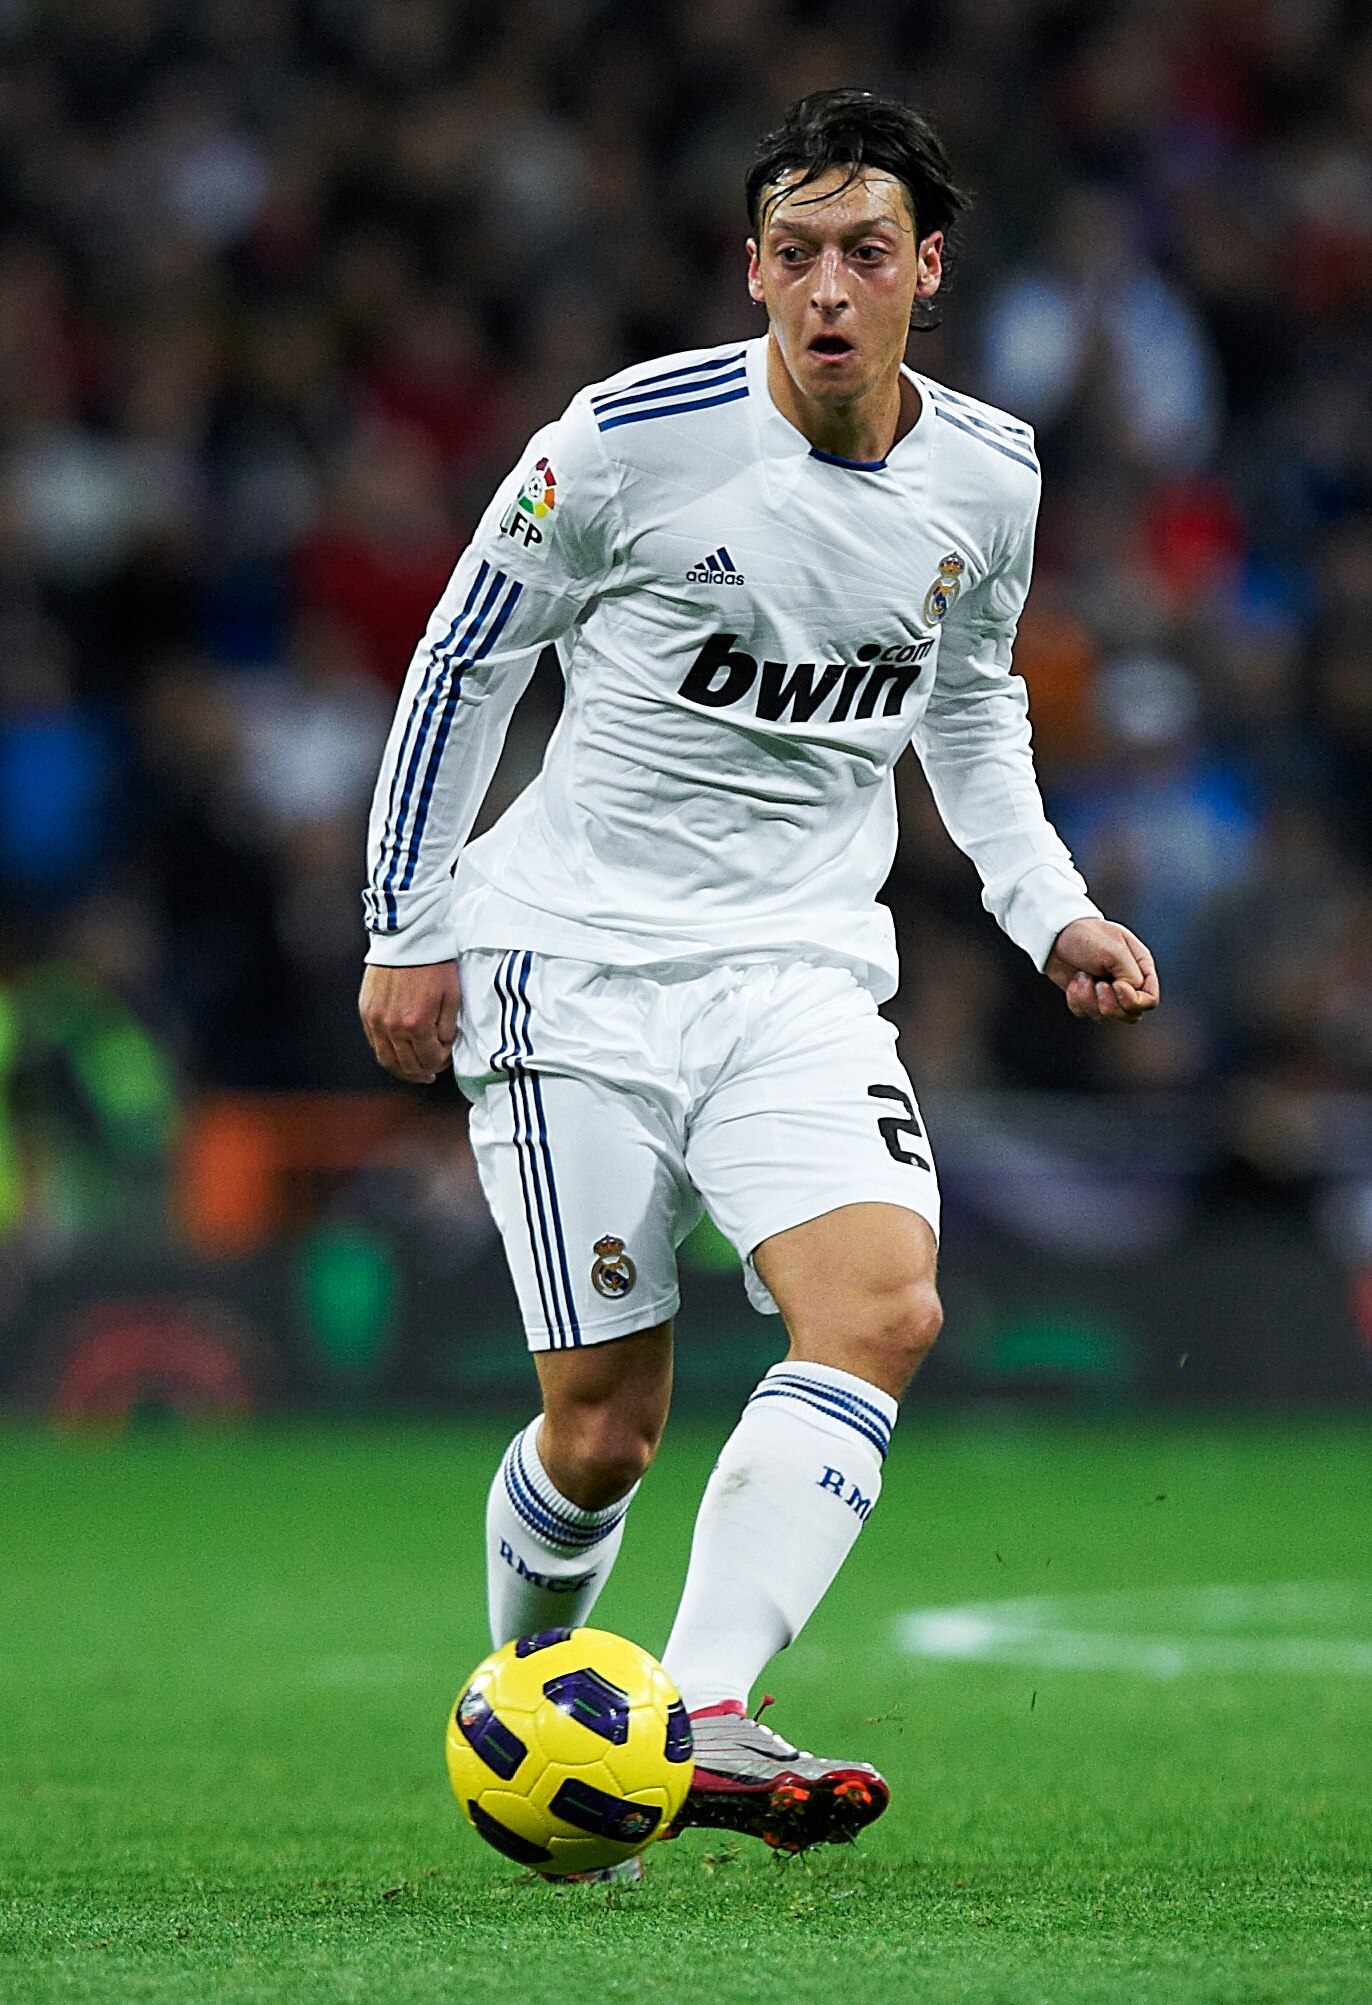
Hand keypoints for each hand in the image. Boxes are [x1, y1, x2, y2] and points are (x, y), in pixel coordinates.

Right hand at [358, 960, 460, 1082]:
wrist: (408, 938)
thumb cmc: (434, 964)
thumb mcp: (452, 997)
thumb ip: (447, 1028)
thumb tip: (443, 1046)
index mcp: (417, 1024)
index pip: (429, 1060)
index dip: (441, 1063)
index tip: (447, 1056)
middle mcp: (392, 1027)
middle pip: (407, 1066)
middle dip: (423, 1071)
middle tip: (432, 1071)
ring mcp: (376, 1020)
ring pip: (386, 1059)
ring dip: (402, 1069)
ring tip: (414, 1069)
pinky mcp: (366, 1011)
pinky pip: (374, 1042)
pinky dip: (387, 1052)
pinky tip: (398, 1051)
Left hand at [1045, 918, 1159, 1024]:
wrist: (1055, 935)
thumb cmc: (1087, 936)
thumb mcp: (1115, 951)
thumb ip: (1131, 976)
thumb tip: (1130, 994)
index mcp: (1140, 967)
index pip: (1150, 999)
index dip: (1134, 1001)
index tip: (1116, 985)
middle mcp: (1126, 982)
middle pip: (1130, 1014)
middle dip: (1111, 1005)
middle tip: (1097, 985)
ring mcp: (1106, 992)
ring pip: (1107, 1016)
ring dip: (1090, 1000)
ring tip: (1082, 976)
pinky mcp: (1086, 998)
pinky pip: (1086, 1013)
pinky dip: (1077, 1000)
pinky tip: (1074, 981)